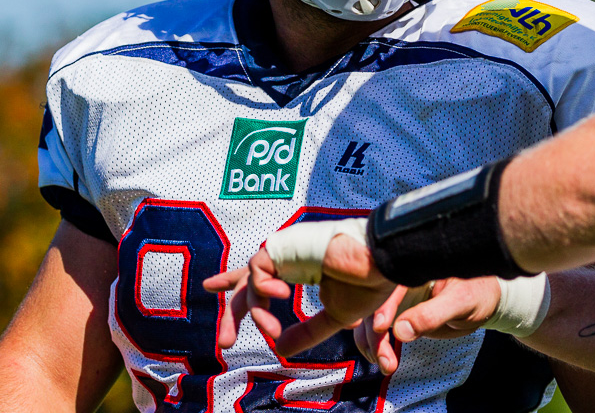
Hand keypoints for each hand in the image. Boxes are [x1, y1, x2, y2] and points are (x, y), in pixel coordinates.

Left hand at [203, 231, 392, 355]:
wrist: (383, 264)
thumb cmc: (368, 283)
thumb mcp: (334, 318)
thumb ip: (306, 332)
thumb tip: (279, 350)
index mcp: (297, 269)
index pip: (259, 275)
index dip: (234, 281)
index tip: (211, 286)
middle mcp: (287, 258)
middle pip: (246, 283)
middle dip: (233, 313)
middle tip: (225, 343)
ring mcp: (285, 250)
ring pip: (249, 281)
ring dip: (256, 312)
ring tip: (271, 329)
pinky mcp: (285, 245)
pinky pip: (258, 271)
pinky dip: (262, 290)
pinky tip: (281, 297)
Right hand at [356, 277, 503, 373]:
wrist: (484, 301)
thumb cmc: (477, 293)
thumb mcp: (460, 302)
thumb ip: (432, 314)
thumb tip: (400, 330)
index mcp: (413, 265)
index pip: (388, 283)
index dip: (380, 304)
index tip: (380, 327)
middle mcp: (398, 278)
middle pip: (373, 302)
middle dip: (373, 333)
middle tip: (384, 358)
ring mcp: (396, 296)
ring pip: (371, 317)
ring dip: (372, 342)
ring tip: (386, 364)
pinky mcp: (397, 312)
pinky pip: (378, 327)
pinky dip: (375, 344)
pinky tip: (382, 358)